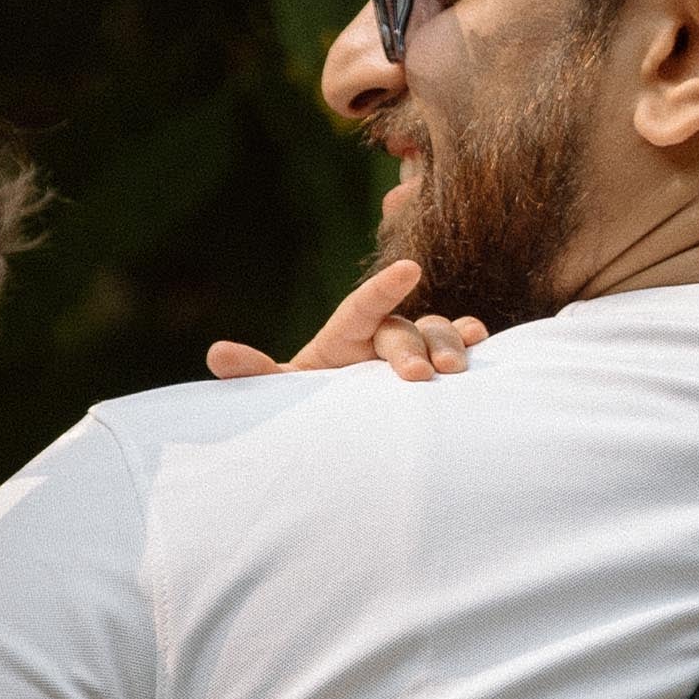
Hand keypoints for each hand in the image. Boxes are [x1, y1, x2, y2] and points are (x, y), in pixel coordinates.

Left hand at [210, 253, 489, 384]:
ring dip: (448, 346)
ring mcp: (410, 347)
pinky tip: (482, 342)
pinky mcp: (435, 362)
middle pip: (401, 330)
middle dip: (412, 349)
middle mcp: (379, 336)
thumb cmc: (309, 408)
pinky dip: (470, 337)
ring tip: (456, 369)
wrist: (340, 428)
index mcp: (343, 337)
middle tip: (420, 378)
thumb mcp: (282, 394)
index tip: (409, 269)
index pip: (363, 307)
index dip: (384, 288)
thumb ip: (255, 373)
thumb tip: (216, 353)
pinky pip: (458, 341)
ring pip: (436, 332)